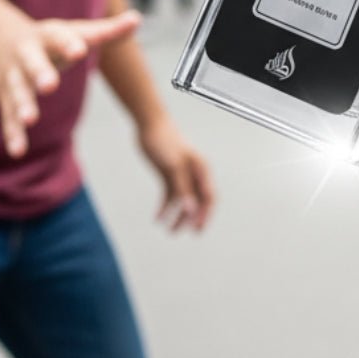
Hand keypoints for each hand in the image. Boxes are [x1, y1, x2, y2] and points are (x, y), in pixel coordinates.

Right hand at [0, 11, 140, 158]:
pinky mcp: (6, 100)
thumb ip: (107, 30)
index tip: (80, 51)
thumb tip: (137, 19)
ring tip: (31, 119)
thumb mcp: (77, 31)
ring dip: (23, 105)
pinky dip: (13, 134)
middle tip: (50, 85)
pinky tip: (18, 151)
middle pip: (33, 63)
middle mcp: (27, 56)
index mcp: (48, 36)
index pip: (59, 37)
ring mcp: (14, 78)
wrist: (1, 40)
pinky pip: (8, 118)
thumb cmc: (53, 39)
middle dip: (40, 73)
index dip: (69, 45)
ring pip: (17, 91)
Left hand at [138, 115, 214, 232]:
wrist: (149, 124)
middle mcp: (194, 173)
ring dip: (178, 216)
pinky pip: (170, 195)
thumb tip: (189, 210)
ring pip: (184, 200)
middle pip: (198, 200)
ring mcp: (182, 174)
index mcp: (201, 169)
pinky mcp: (169, 174)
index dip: (204, 214)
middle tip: (188, 233)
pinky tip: (157, 218)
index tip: (197, 229)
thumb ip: (182, 189)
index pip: (208, 196)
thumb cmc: (164, 140)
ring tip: (169, 230)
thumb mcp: (173, 167)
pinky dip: (165, 207)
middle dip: (193, 218)